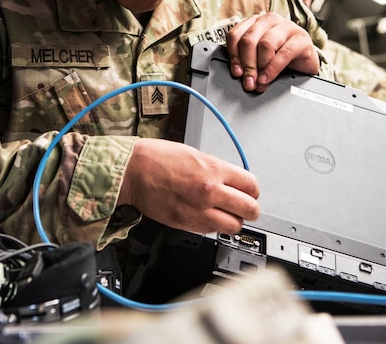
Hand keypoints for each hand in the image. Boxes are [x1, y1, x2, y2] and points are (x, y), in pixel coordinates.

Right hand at [119, 138, 259, 233]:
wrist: (133, 172)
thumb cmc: (158, 158)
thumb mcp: (195, 155)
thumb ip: (217, 170)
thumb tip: (233, 180)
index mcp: (214, 170)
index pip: (251, 185)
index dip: (253, 190)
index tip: (250, 192)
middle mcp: (210, 191)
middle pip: (249, 209)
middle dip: (251, 209)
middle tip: (246, 207)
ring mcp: (199, 210)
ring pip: (234, 226)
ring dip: (234, 221)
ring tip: (227, 215)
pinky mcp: (187, 224)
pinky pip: (212, 230)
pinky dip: (214, 226)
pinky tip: (208, 216)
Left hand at [226, 12, 319, 91]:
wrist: (306, 63)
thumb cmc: (281, 58)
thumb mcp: (259, 57)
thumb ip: (248, 61)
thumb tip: (240, 74)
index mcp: (256, 22)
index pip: (236, 34)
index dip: (233, 55)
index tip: (236, 72)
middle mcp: (270, 20)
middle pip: (249, 40)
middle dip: (247, 64)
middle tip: (248, 82)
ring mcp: (287, 26)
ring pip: (265, 44)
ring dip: (260, 67)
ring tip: (260, 81)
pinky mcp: (302, 37)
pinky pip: (283, 53)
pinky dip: (273, 69)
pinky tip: (268, 78)